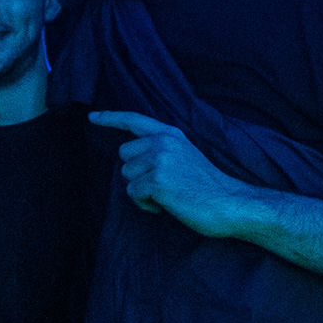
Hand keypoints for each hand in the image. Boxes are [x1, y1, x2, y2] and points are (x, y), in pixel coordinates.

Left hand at [90, 110, 258, 238]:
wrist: (231, 203)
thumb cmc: (207, 186)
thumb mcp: (186, 155)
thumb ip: (162, 148)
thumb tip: (131, 155)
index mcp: (170, 134)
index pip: (133, 119)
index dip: (110, 118)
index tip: (91, 117)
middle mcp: (163, 143)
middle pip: (124, 155)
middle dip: (137, 172)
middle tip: (162, 184)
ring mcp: (159, 161)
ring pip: (126, 176)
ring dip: (142, 190)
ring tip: (168, 195)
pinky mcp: (157, 181)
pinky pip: (134, 194)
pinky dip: (146, 204)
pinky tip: (167, 205)